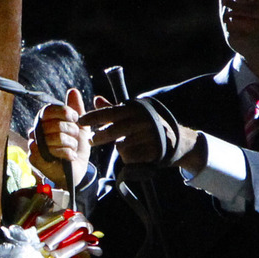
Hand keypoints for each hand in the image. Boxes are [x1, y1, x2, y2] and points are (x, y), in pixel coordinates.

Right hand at [28, 88, 94, 187]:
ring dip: (70, 144)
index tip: (75, 117)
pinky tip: (70, 156)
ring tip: (73, 149)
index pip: (48, 110)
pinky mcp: (33, 158)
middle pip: (53, 124)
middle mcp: (36, 131)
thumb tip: (73, 90)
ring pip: (53, 137)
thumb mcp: (81, 126)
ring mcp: (33, 144)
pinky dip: (66, 153)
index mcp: (44, 121)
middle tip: (76, 138)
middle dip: (71, 131)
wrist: (76, 171)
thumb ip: (77, 108)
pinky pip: (50, 151)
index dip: (63, 112)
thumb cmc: (76, 147)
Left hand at [81, 101, 201, 170]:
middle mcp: (144, 120)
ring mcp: (150, 135)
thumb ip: (114, 109)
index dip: (95, 117)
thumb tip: (96, 99)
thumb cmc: (148, 126)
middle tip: (91, 141)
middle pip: (114, 130)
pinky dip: (130, 159)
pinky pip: (131, 157)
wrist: (177, 141)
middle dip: (100, 137)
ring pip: (122, 146)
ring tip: (129, 146)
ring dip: (120, 149)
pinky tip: (137, 154)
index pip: (111, 112)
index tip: (80, 121)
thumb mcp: (133, 114)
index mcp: (137, 109)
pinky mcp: (154, 150)